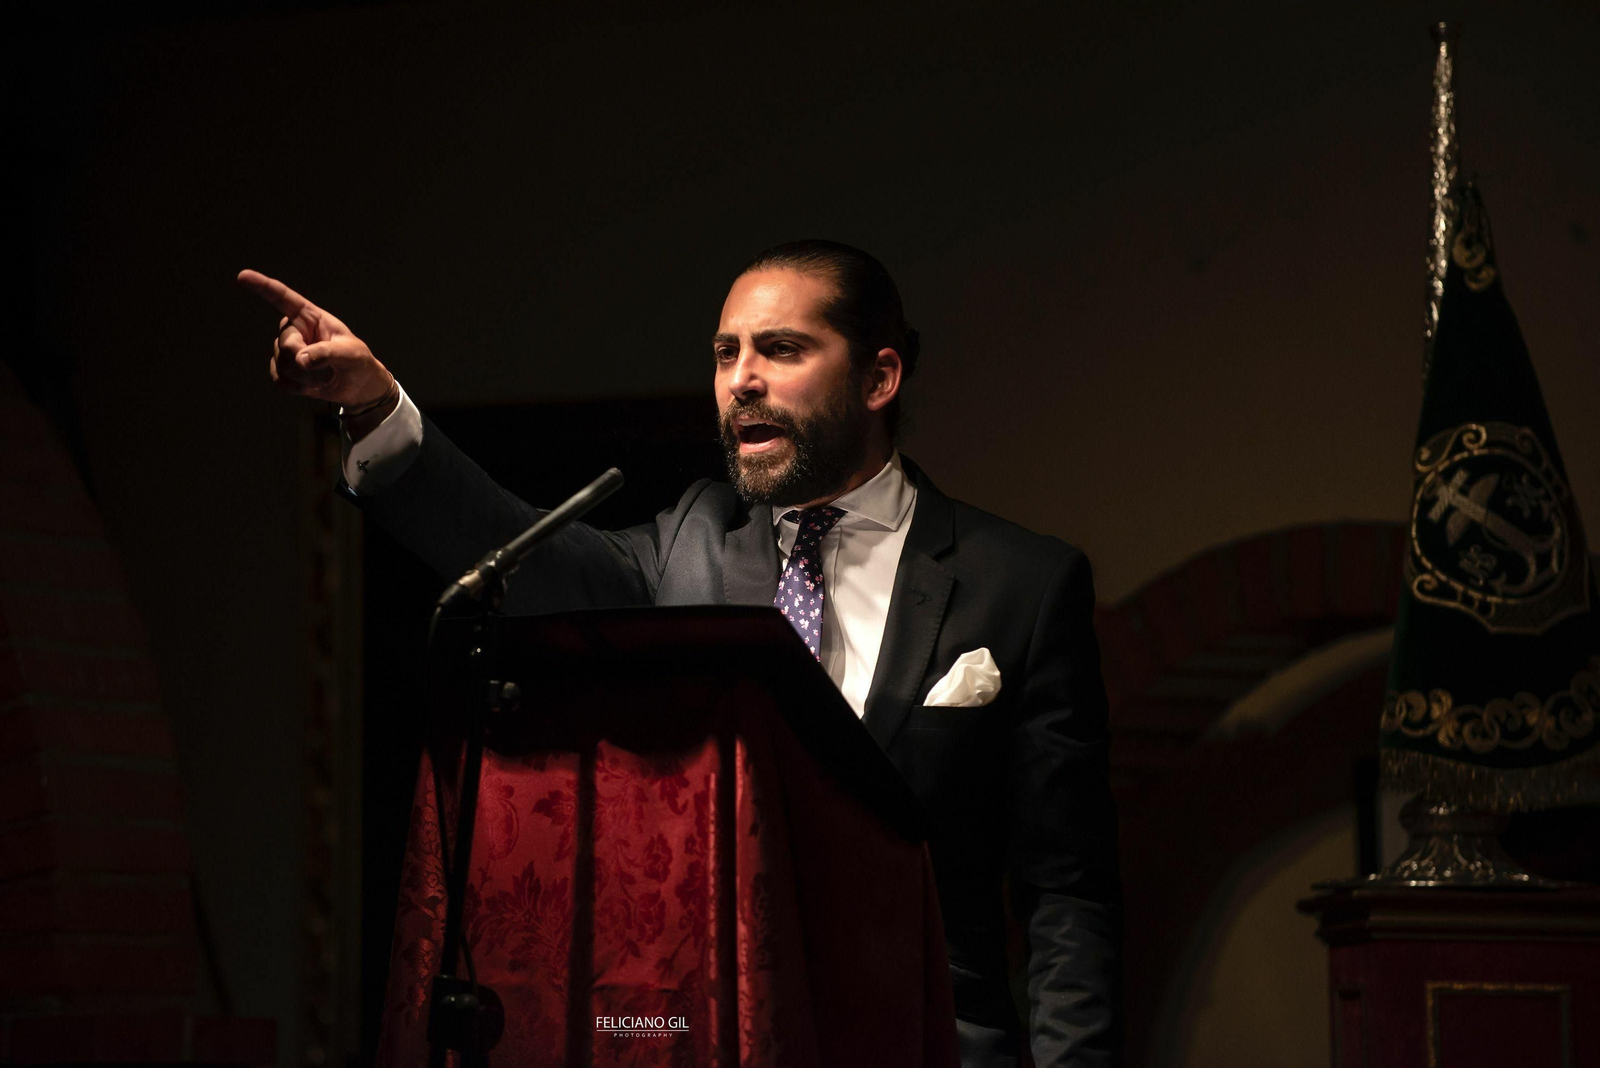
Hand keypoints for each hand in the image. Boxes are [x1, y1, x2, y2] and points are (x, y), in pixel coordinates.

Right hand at [237, 269, 395, 411]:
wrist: (357, 386)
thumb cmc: (357, 361)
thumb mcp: (351, 354)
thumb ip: (327, 353)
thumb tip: (301, 360)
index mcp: (309, 316)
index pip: (283, 298)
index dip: (262, 286)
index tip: (243, 276)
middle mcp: (293, 330)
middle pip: (285, 345)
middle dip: (307, 362)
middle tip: (330, 369)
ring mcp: (284, 351)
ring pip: (283, 366)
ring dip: (309, 378)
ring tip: (326, 376)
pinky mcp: (281, 371)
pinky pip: (280, 381)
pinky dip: (299, 388)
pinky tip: (312, 385)